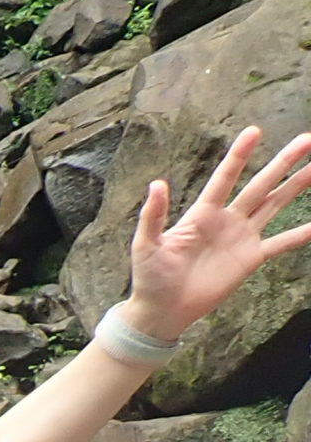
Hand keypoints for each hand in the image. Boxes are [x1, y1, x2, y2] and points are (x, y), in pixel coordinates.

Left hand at [124, 126, 310, 341]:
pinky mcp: (251, 258)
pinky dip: (300, 234)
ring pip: (275, 205)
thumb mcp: (145, 244)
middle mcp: (226, 219)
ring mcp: (241, 237)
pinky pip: (281, 243)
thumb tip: (156, 184)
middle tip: (306, 140)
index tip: (254, 131)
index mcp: (202, 213)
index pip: (225, 177)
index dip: (239, 155)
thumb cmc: (150, 277)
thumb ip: (153, 215)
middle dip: (283, 162)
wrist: (163, 309)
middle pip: (260, 184)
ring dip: (297, 186)